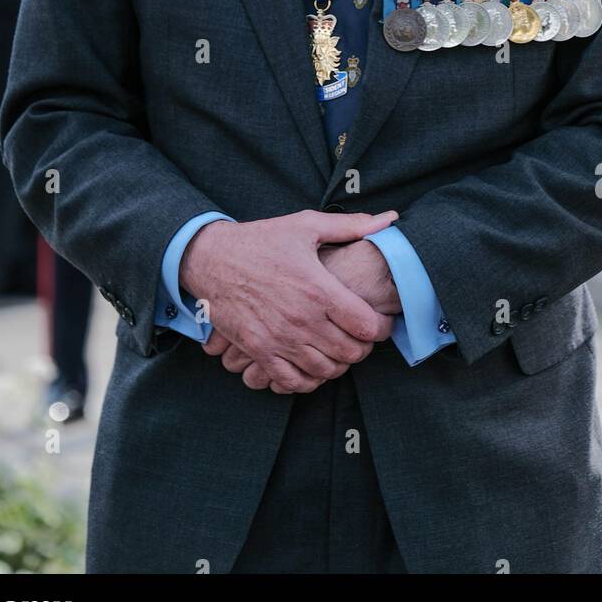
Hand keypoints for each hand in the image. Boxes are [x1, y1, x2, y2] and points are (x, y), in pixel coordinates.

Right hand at [182, 209, 397, 393]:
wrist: (211, 258)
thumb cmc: (261, 240)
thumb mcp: (305, 225)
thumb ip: (350, 226)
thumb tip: (389, 219)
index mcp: (318, 289)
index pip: (367, 326)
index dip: (383, 327)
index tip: (382, 321)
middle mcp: (301, 319)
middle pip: (351, 353)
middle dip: (364, 347)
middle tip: (362, 336)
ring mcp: (279, 339)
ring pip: (326, 371)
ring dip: (339, 364)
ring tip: (340, 348)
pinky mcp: (259, 351)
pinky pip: (292, 382)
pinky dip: (308, 379)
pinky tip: (312, 364)